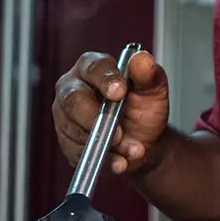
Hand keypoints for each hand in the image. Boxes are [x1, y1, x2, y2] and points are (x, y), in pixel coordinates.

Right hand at [52, 50, 169, 174]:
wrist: (146, 141)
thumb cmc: (145, 109)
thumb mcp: (153, 90)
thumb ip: (148, 74)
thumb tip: (142, 59)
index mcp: (93, 68)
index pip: (93, 68)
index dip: (106, 80)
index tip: (120, 92)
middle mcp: (73, 88)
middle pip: (73, 100)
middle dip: (97, 119)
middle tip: (120, 132)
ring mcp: (66, 116)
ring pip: (74, 130)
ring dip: (105, 144)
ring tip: (132, 148)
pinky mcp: (67, 142)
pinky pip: (78, 153)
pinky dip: (103, 160)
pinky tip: (120, 161)